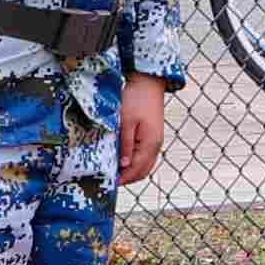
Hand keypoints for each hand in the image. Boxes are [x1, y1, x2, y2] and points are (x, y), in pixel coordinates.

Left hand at [116, 76, 171, 192]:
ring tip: (115, 170)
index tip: (109, 182)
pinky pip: (145, 156)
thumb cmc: (136, 98)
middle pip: (143, 171)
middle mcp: (156, 145)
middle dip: (128, 178)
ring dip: (132, 171)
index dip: (123, 178)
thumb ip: (126, 144)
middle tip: (110, 179)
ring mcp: (156, 141)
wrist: (148, 82)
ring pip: (145, 165)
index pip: (137, 170)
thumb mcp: (126, 121)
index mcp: (150, 144)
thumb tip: (124, 166)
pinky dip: (135, 162)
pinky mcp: (153, 136)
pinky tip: (123, 159)